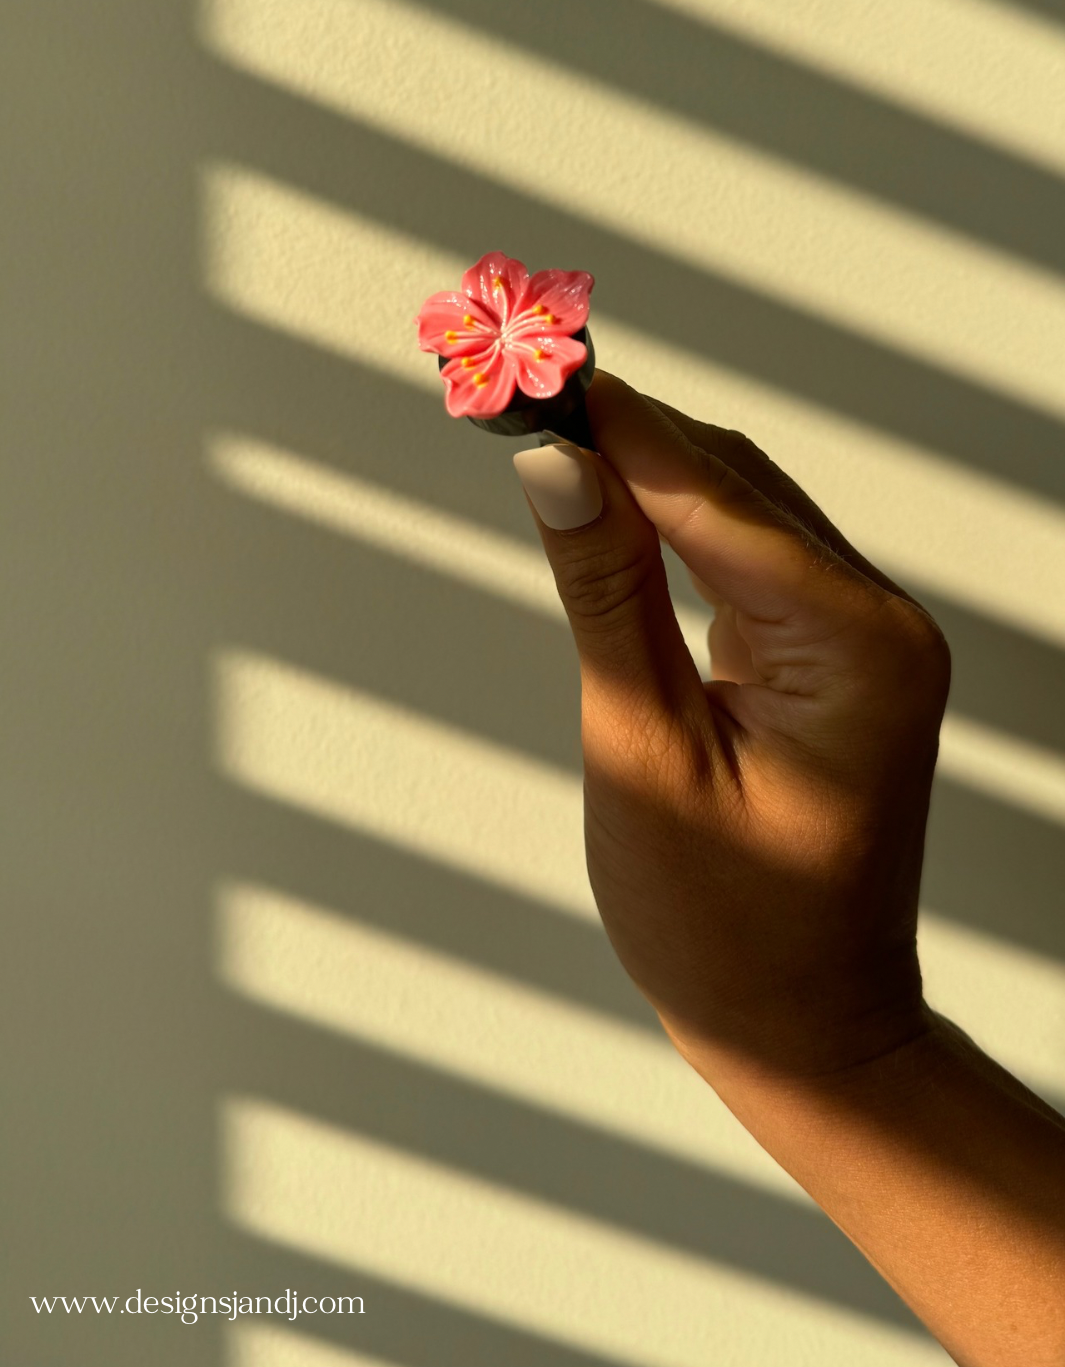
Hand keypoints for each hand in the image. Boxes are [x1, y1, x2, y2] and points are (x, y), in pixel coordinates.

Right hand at [515, 370, 950, 1084]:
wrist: (802, 1026)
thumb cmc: (723, 925)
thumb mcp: (643, 750)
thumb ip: (605, 591)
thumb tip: (554, 461)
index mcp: (856, 646)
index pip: (714, 495)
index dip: (612, 423)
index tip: (528, 366)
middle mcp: (880, 621)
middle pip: (733, 481)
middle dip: (622, 429)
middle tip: (513, 384)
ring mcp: (865, 634)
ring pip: (740, 504)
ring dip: (642, 465)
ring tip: (538, 425)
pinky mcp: (834, 650)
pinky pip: (748, 552)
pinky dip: (674, 518)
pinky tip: (606, 498)